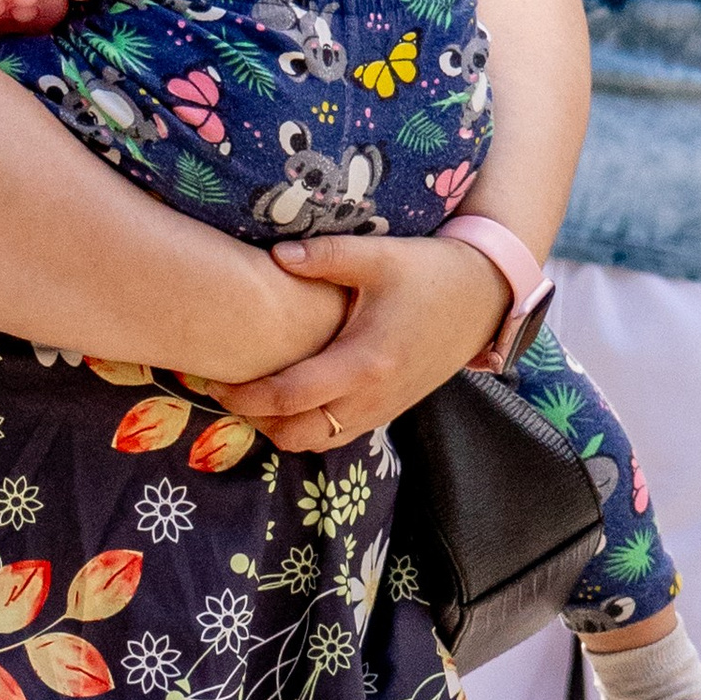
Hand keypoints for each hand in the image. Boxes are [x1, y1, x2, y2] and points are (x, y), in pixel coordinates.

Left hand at [222, 233, 509, 453]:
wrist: (485, 297)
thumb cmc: (430, 272)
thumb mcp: (379, 256)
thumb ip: (325, 256)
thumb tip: (275, 256)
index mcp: (364, 362)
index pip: (289, 397)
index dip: (245, 396)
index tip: (215, 382)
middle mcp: (373, 396)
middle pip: (297, 435)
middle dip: (256, 421)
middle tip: (227, 392)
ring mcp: (384, 409)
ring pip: (318, 443)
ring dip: (282, 428)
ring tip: (255, 396)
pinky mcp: (391, 409)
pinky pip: (340, 436)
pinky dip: (310, 428)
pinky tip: (293, 398)